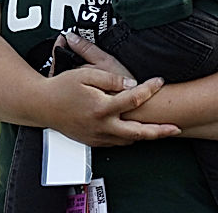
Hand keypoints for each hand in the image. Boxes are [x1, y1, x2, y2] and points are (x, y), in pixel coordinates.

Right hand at [41, 32, 178, 145]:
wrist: (41, 105)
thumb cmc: (61, 87)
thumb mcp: (85, 74)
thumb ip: (110, 79)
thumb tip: (131, 85)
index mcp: (101, 107)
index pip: (133, 99)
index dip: (149, 89)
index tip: (160, 81)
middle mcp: (102, 125)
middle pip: (138, 132)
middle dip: (160, 131)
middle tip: (176, 127)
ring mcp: (97, 136)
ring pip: (128, 140)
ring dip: (145, 136)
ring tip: (160, 130)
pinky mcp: (92, 141)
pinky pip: (116, 142)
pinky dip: (128, 138)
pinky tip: (134, 131)